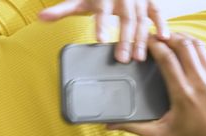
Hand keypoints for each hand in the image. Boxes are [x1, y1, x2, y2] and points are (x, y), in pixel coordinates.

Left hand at [39, 0, 169, 61]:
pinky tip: (164, 38)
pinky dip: (162, 24)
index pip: (102, 12)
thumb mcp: (78, 0)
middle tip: (122, 59)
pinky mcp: (149, 1)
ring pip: (142, 19)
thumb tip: (41, 17)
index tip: (101, 39)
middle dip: (124, 39)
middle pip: (125, 20)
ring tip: (139, 58)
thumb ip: (61, 10)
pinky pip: (158, 11)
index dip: (101, 25)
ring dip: (142, 38)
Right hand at [108, 34, 205, 135]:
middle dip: (168, 37)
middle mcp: (200, 82)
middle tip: (156, 37)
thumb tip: (109, 124)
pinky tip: (185, 49)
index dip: (155, 46)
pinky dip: (195, 47)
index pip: (168, 59)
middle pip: (183, 46)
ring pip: (197, 46)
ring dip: (182, 39)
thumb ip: (133, 127)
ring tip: (169, 39)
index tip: (146, 41)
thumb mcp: (158, 135)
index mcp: (183, 94)